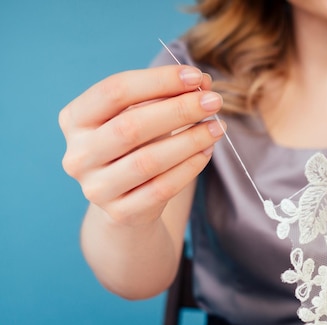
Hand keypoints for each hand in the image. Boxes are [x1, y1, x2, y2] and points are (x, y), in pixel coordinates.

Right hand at [60, 65, 224, 225]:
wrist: (126, 202)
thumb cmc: (135, 147)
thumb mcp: (143, 116)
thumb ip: (168, 96)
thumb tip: (205, 82)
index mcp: (75, 120)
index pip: (114, 91)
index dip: (158, 80)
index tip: (196, 77)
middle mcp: (78, 155)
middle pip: (131, 126)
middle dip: (179, 110)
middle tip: (214, 102)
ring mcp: (97, 188)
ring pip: (148, 161)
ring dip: (190, 140)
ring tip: (217, 127)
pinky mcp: (121, 213)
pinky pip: (162, 188)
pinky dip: (189, 167)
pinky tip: (207, 152)